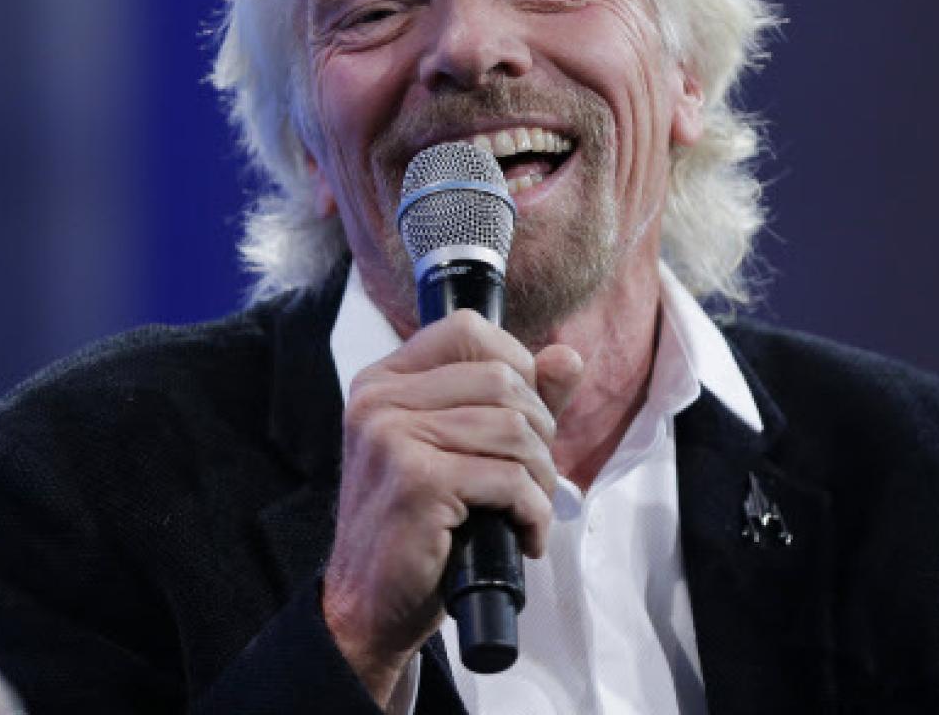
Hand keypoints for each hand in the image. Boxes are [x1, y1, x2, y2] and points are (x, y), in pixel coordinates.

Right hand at [321, 310, 582, 702]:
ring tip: (527, 510)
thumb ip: (517, 400)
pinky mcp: (415, 481)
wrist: (370, 608)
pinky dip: (534, 513)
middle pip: (502, 379)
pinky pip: (510, 479)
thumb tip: (568, 356)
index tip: (524, 418)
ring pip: (513, 429)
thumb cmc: (418, 528)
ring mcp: (392, 437)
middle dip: (538, 433)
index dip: (516, 365)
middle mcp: (379, 400)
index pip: (468, 330)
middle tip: (530, 479)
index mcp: (383, 382)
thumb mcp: (462, 451)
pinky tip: (524, 536)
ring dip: (540, 477)